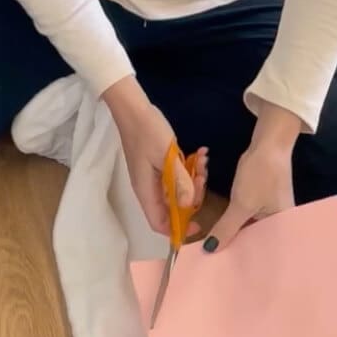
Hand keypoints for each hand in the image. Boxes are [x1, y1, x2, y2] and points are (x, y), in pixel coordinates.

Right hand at [105, 76, 206, 235]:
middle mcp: (150, 189)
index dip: (177, 229)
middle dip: (192, 197)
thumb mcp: (168, 156)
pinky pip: (178, 176)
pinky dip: (190, 169)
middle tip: (202, 178)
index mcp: (146, 191)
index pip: (159, 223)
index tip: (197, 224)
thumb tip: (187, 206)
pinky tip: (199, 153)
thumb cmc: (147, 132)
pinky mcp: (161, 166)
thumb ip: (180, 181)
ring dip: (194, 180)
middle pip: (173, 208)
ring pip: (179, 191)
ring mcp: (155, 178)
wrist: (134, 108)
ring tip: (202, 162)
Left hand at [204, 103, 299, 251]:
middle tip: (214, 258)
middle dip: (233, 246)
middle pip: (252, 242)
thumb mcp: (242, 204)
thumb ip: (226, 228)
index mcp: (281, 230)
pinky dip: (232, 221)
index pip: (260, 252)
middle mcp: (277, 226)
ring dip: (230, 233)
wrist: (269, 144)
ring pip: (246, 231)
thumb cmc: (262, 175)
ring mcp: (269, 215)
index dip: (241, 259)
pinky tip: (220, 231)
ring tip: (214, 248)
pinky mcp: (260, 205)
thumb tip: (210, 250)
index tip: (221, 267)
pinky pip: (244, 219)